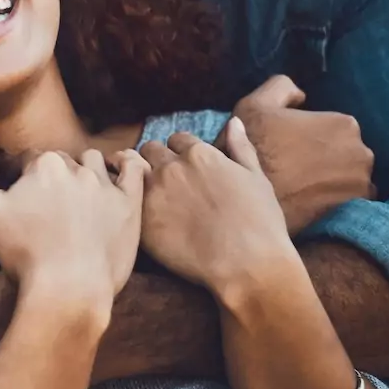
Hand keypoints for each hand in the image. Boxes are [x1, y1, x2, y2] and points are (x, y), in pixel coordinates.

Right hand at [0, 149, 146, 300]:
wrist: (68, 289)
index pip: (27, 158)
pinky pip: (135, 171)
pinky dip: (127, 163)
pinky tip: (118, 167)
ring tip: (76, 189)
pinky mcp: (129, 206)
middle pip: (60, 161)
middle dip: (50, 175)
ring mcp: (106, 186)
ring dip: (83, 168)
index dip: (18, 175)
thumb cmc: (24, 253)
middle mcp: (77, 168)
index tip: (16, 194)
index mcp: (43, 165)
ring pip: (94, 161)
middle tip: (43, 201)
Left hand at [139, 117, 298, 295]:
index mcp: (200, 154)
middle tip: (166, 182)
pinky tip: (145, 218)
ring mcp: (153, 193)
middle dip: (156, 160)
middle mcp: (172, 167)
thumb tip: (233, 122)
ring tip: (152, 197)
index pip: (177, 139)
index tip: (186, 167)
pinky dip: (134, 205)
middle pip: (150, 151)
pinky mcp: (141, 220)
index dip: (181, 152)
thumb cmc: (260, 223)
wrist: (247, 265)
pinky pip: (128, 202)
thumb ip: (241, 148)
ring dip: (141, 179)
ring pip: (134, 173)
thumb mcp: (257, 178)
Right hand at [230, 75, 374, 233]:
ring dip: (334, 180)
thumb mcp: (256, 104)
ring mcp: (362, 183)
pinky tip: (314, 203)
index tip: (292, 149)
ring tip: (305, 188)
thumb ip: (282, 87)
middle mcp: (362, 152)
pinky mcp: (356, 209)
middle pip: (346, 152)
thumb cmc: (254, 148)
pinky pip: (352, 201)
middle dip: (328, 158)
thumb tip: (301, 96)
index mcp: (344, 123)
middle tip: (297, 169)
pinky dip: (337, 201)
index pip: (333, 128)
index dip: (311, 137)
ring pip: (350, 177)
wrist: (249, 199)